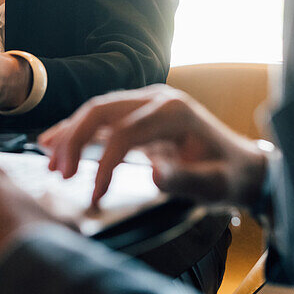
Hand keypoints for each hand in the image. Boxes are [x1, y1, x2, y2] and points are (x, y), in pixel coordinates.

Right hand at [40, 85, 268, 208]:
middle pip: (102, 110)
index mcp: (174, 112)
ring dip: (70, 134)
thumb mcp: (214, 184)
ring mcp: (146, 103)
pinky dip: (76, 130)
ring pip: (97, 111)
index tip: (93, 195)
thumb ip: (185, 179)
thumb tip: (156, 176)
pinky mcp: (138, 114)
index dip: (104, 164)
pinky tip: (53, 142)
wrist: (244, 166)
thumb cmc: (230, 176)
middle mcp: (156, 99)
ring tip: (49, 161)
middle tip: (59, 174)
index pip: (125, 133)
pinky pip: (101, 118)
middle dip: (74, 139)